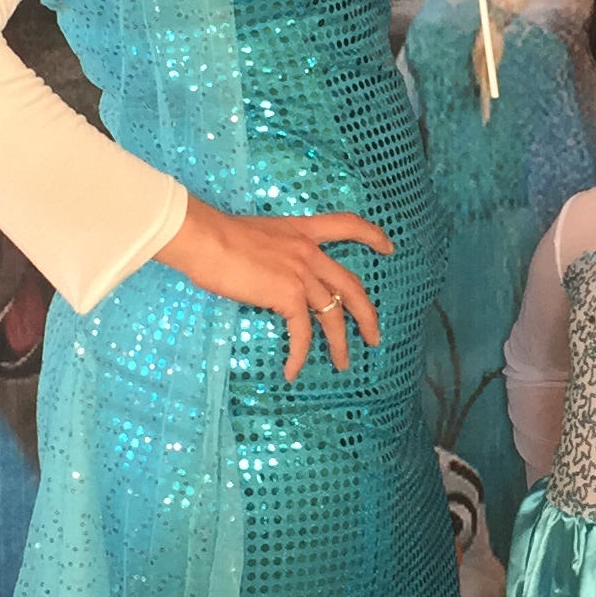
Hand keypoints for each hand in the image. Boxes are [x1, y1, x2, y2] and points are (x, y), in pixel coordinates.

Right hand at [155, 197, 391, 380]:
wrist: (206, 240)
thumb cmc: (218, 237)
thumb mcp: (256, 237)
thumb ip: (273, 255)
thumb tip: (268, 277)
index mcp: (301, 232)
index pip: (346, 225)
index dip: (371, 236)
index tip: (388, 248)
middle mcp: (309, 252)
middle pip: (352, 285)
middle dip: (367, 314)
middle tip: (374, 337)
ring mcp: (302, 274)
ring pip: (334, 314)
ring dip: (341, 343)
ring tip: (344, 364)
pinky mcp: (289, 295)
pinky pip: (302, 333)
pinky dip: (299, 355)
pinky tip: (292, 371)